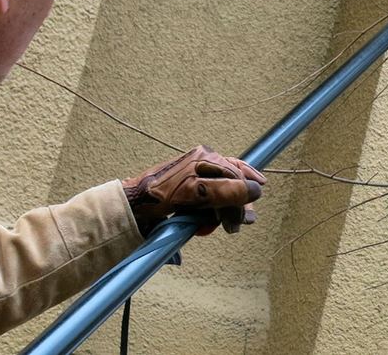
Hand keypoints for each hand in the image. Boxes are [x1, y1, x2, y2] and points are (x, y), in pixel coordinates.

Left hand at [122, 145, 265, 235]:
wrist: (131, 206)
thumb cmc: (160, 194)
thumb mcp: (197, 192)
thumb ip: (228, 190)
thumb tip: (256, 190)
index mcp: (206, 158)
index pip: (238, 174)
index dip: (246, 194)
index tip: (249, 215)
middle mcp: (203, 166)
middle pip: (231, 187)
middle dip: (234, 208)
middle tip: (235, 226)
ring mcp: (195, 181)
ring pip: (220, 199)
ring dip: (219, 216)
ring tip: (214, 228)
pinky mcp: (188, 196)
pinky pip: (207, 207)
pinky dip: (206, 219)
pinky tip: (200, 227)